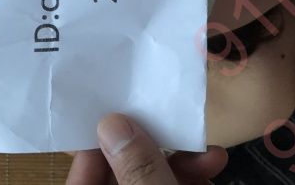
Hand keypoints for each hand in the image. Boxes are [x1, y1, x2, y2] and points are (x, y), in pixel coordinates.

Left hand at [65, 113, 227, 184]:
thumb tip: (113, 123)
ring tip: (213, 157)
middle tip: (181, 130)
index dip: (101, 145)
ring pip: (153, 180)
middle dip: (158, 151)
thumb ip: (138, 169)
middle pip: (124, 173)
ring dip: (184, 164)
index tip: (124, 115)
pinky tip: (213, 169)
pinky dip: (191, 179)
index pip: (82, 176)